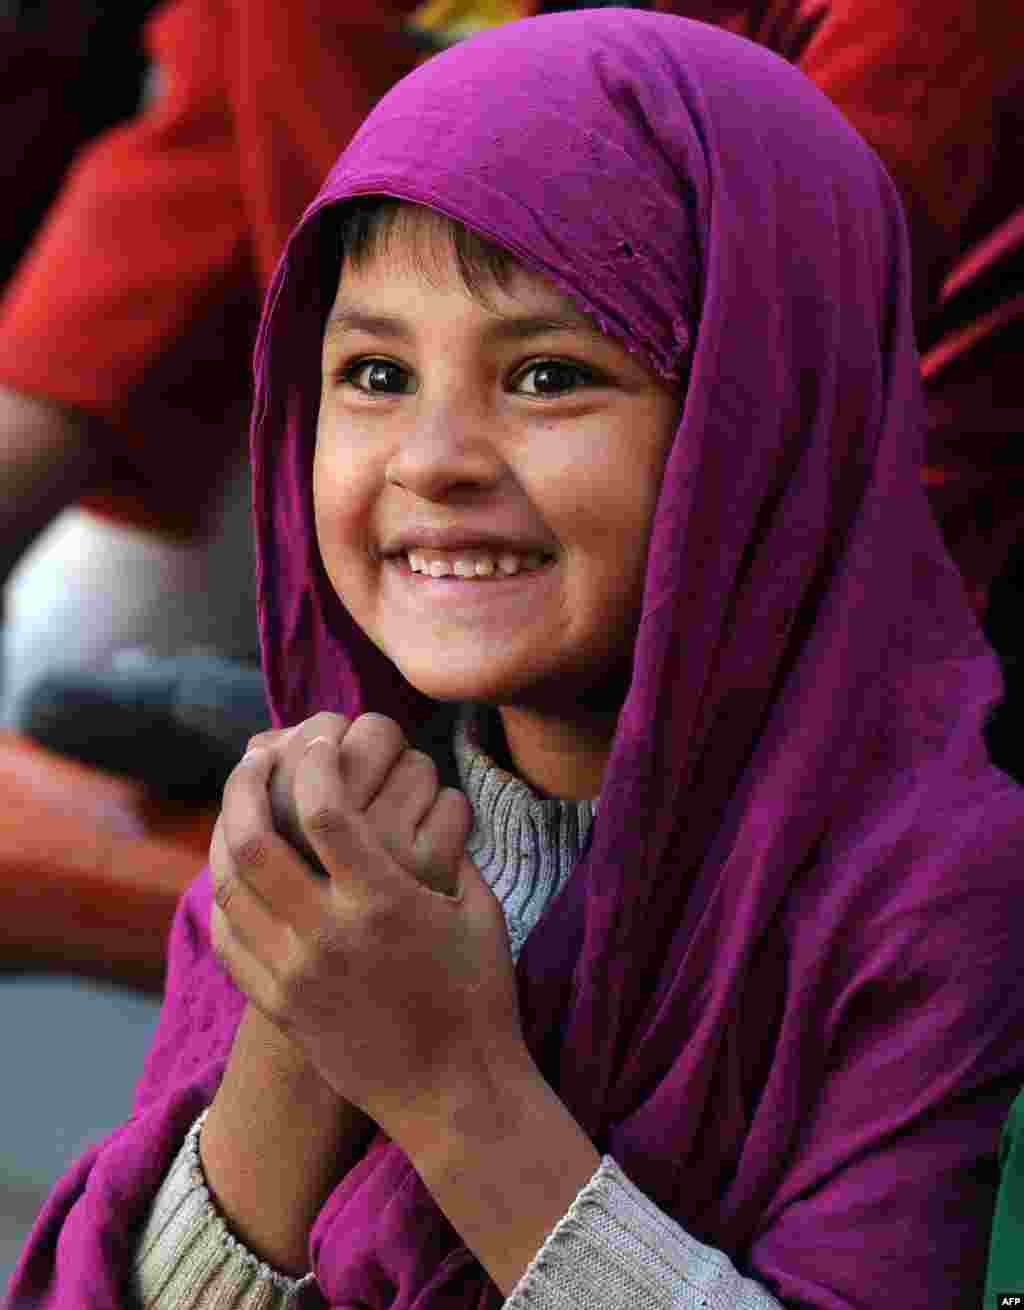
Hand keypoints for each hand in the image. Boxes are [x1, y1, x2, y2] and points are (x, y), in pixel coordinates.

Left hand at [209, 711, 528, 1140]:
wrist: (454, 1094)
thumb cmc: (479, 997)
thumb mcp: (479, 911)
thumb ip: (450, 849)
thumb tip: (429, 800)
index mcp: (386, 903)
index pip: (326, 811)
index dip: (315, 761)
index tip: (320, 738)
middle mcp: (330, 934)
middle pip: (255, 841)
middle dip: (246, 782)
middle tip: (257, 754)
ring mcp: (296, 974)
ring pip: (229, 887)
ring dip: (225, 831)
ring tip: (238, 802)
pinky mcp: (280, 1006)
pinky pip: (229, 938)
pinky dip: (223, 894)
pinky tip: (234, 871)